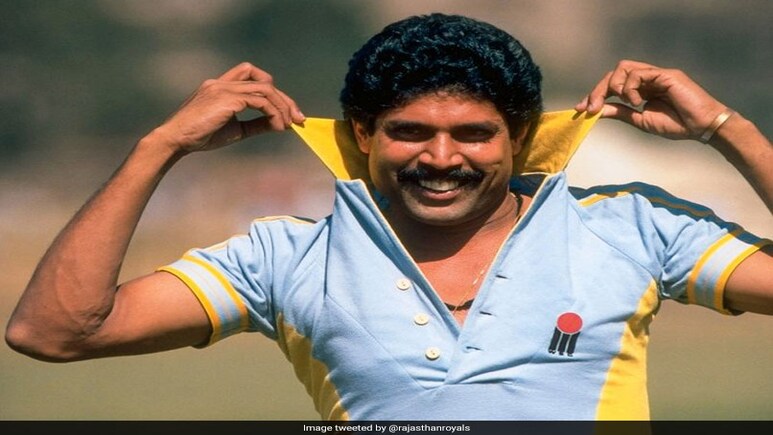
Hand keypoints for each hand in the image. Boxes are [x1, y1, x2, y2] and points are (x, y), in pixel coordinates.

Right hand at [152, 62, 304, 153]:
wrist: (176, 140)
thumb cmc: (201, 136)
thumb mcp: (235, 130)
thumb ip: (256, 124)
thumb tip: (280, 124)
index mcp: (221, 86)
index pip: (252, 74)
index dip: (273, 90)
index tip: (285, 111)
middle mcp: (223, 82)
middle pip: (264, 81)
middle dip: (284, 99)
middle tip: (298, 118)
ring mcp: (224, 88)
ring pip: (265, 89)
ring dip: (282, 107)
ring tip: (289, 125)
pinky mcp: (227, 98)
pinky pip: (260, 101)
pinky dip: (273, 113)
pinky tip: (278, 127)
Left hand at [575, 60, 727, 140]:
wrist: (701, 127)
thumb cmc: (677, 124)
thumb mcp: (641, 120)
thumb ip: (621, 112)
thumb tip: (599, 110)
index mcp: (642, 89)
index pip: (613, 83)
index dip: (596, 94)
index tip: (581, 109)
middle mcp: (648, 78)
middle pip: (615, 72)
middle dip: (598, 90)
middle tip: (591, 107)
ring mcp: (656, 74)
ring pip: (624, 68)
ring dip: (615, 86)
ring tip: (624, 103)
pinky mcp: (666, 74)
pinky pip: (639, 73)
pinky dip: (631, 87)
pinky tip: (638, 101)